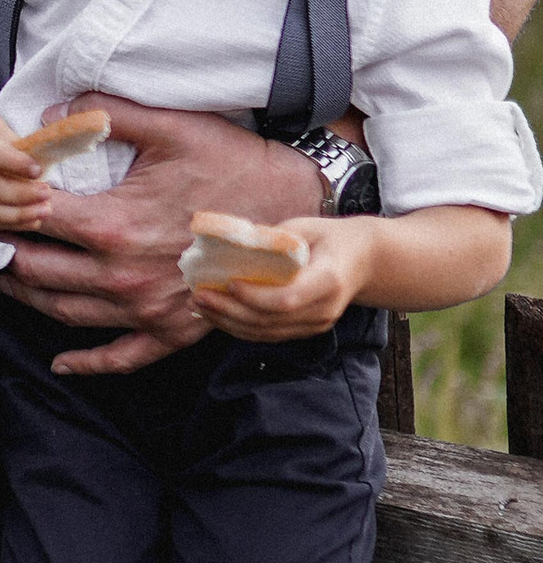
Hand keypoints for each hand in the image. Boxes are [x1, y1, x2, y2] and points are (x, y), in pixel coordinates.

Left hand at [7, 95, 319, 378]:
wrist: (298, 212)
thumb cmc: (236, 164)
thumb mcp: (171, 127)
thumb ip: (106, 114)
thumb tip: (52, 114)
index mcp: (112, 225)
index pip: (34, 218)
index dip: (6, 204)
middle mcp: (121, 276)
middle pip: (36, 270)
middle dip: (7, 252)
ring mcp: (145, 311)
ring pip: (63, 313)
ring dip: (28, 297)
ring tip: (10, 278)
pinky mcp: (172, 333)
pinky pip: (119, 358)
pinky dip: (86, 363)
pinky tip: (60, 362)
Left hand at [188, 217, 374, 342]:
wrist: (364, 261)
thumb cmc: (329, 238)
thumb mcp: (305, 227)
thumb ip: (272, 239)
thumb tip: (228, 243)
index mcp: (328, 280)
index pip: (287, 299)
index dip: (255, 296)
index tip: (229, 283)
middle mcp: (324, 310)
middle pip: (270, 320)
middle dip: (229, 310)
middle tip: (197, 295)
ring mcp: (315, 325)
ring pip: (265, 333)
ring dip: (227, 322)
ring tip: (198, 306)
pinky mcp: (305, 331)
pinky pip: (267, 335)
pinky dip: (238, 327)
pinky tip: (214, 315)